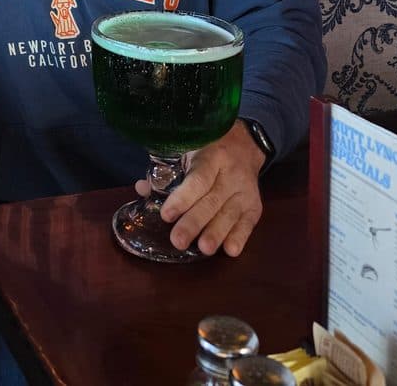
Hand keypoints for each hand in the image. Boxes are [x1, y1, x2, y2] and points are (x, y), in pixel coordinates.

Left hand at [138, 120, 264, 256]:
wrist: (245, 146)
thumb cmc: (208, 151)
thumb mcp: (188, 152)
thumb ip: (166, 172)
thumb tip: (141, 189)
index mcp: (212, 157)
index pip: (198, 180)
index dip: (182, 199)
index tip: (166, 215)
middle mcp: (231, 175)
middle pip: (212, 201)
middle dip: (194, 223)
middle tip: (178, 241)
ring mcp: (245, 191)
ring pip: (230, 214)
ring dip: (216, 233)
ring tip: (204, 249)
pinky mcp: (255, 205)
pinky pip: (248, 223)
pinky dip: (240, 237)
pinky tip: (230, 250)